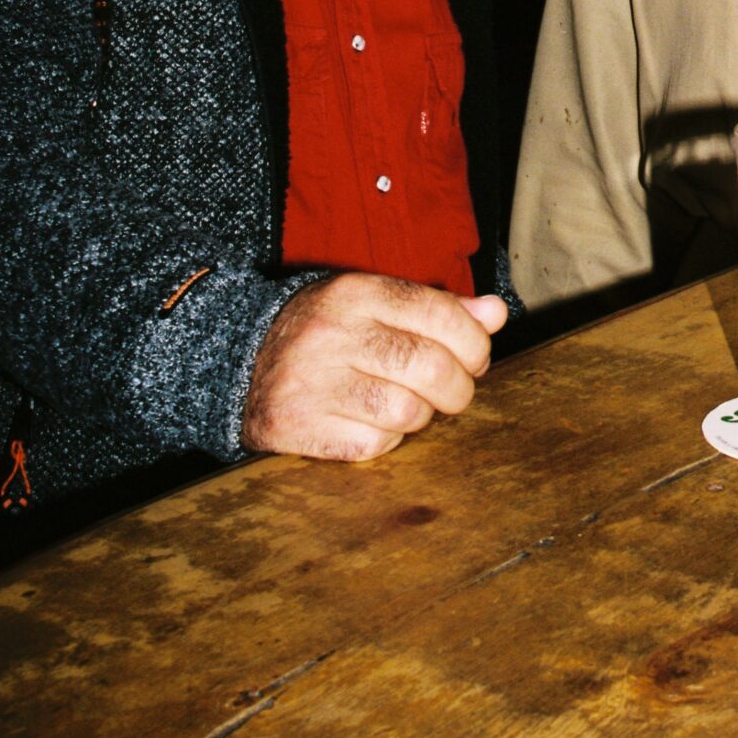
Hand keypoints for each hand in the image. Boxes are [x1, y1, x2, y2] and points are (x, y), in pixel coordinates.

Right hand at [241, 275, 508, 461]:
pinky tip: (373, 423)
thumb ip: (439, 308)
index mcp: (356, 293)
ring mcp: (313, 382)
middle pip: (431, 367)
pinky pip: (373, 445)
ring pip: (407, 411)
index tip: (475, 356)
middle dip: (459, 387)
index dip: (473, 341)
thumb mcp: (376, 303)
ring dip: (422, 416)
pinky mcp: (299, 426)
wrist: (241, 362)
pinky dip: (386, 440)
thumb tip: (496, 313)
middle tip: (455, 391)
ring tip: (410, 405)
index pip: (439, 313)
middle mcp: (333, 334)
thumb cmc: (329, 332)